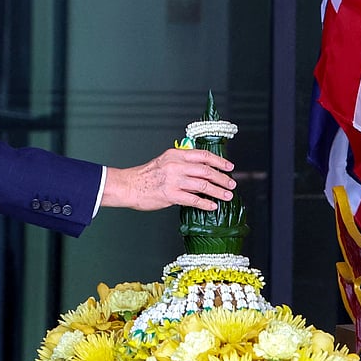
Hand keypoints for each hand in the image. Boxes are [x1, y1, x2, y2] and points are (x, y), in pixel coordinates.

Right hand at [101, 148, 235, 211]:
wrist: (128, 186)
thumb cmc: (145, 175)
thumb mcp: (164, 161)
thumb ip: (181, 162)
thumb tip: (201, 169)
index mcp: (176, 155)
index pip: (203, 155)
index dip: (219, 161)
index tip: (229, 167)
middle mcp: (176, 165)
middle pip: (206, 171)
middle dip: (222, 178)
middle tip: (231, 184)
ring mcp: (174, 180)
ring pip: (203, 185)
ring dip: (218, 191)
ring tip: (226, 196)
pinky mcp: (170, 195)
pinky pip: (193, 200)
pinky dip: (205, 203)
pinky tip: (212, 206)